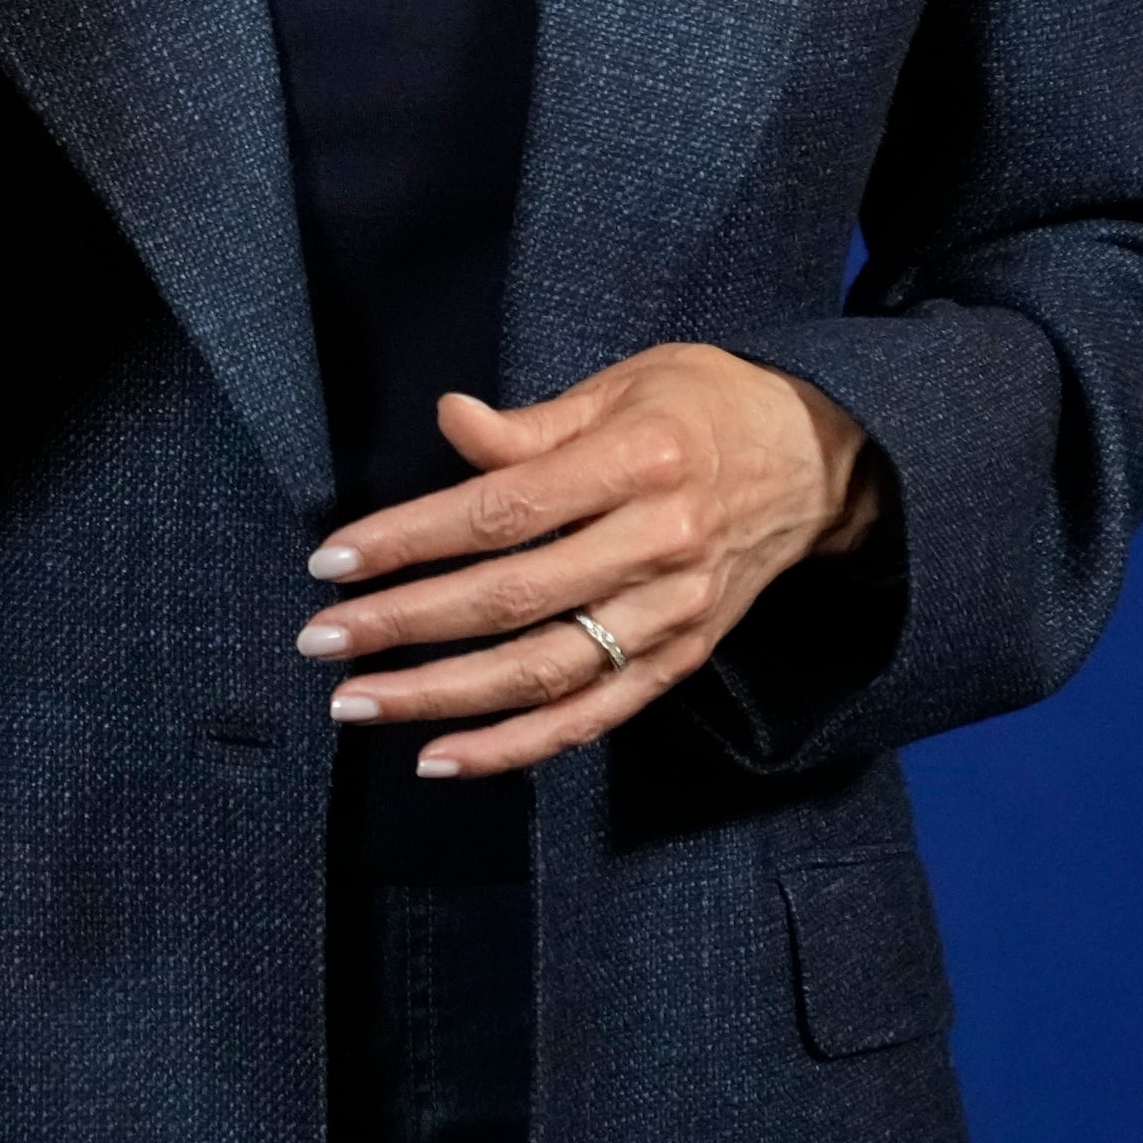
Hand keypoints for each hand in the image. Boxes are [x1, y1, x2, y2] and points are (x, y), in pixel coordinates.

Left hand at [292, 345, 886, 777]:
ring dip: (442, 697)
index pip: (502, 510)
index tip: (334, 559)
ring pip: (545, 671)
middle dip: (405, 625)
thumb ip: (531, 423)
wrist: (821, 463)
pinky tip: (441, 757)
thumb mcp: (623, 386)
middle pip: (512, 599)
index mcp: (638, 464)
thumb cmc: (702, 408)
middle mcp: (659, 546)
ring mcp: (673, 615)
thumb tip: (449, 420)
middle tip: (321, 638)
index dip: (411, 539)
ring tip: (356, 703)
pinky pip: (591, 717)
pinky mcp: (682, 660)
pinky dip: (515, 747)